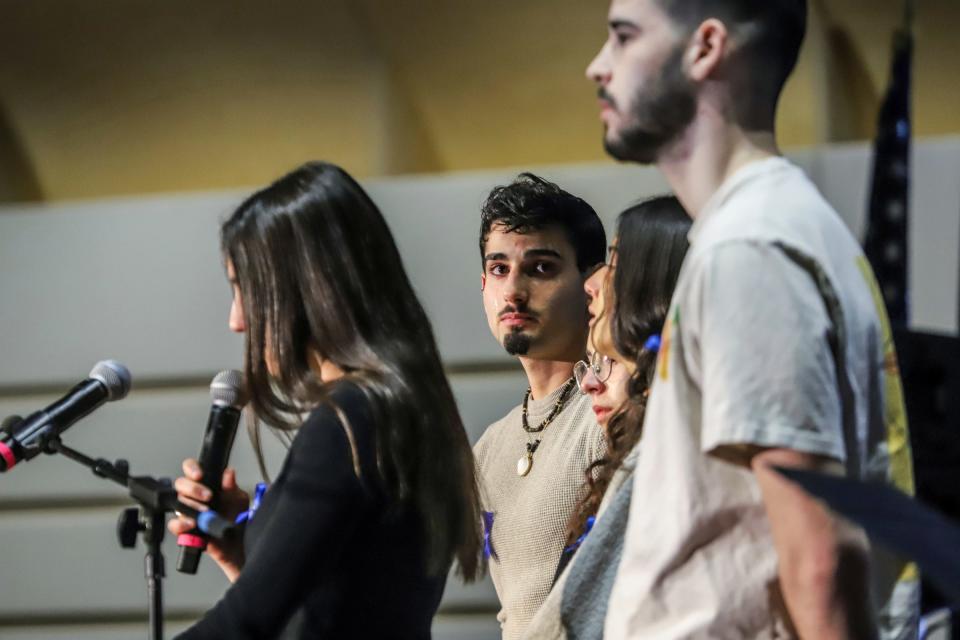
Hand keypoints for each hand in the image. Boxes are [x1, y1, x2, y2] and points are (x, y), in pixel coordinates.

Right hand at [167, 458, 249, 581]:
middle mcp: (193, 496)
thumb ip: (231, 486)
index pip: (191, 469)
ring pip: (177, 503)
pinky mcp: (184, 529)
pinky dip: (181, 523)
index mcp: (205, 484)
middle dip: (193, 488)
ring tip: (205, 512)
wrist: (237, 544)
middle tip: (208, 496)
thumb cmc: (236, 518)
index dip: (192, 468)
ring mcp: (187, 512)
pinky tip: (192, 523)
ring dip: (191, 506)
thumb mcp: (238, 499)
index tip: (199, 474)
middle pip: (181, 484)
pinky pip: (174, 524)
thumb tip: (228, 473)